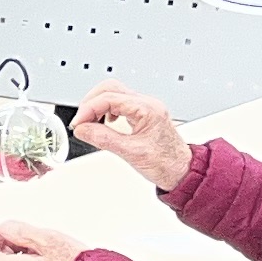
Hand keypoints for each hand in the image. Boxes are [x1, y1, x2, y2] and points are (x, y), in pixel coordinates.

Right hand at [73, 84, 191, 190]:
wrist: (182, 172)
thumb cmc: (167, 164)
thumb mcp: (131, 153)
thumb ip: (104, 138)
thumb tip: (83, 129)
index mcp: (147, 109)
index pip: (109, 98)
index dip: (89, 109)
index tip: (78, 123)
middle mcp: (147, 104)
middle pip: (110, 88)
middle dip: (91, 102)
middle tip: (81, 121)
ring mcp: (145, 107)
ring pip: (114, 93)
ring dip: (97, 105)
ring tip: (90, 122)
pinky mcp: (143, 114)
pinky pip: (120, 102)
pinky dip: (106, 109)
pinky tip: (103, 122)